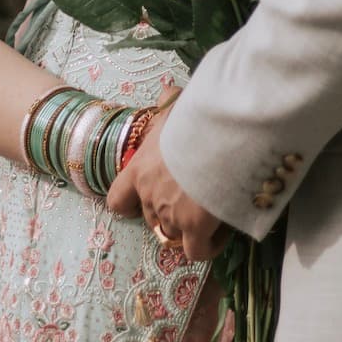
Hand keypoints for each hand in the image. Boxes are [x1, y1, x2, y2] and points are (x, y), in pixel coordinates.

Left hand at [106, 102, 226, 261]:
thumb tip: (166, 90)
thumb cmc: (196, 118)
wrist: (219, 133)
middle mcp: (149, 195)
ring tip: (213, 210)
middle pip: (152, 218)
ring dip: (190, 226)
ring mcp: (170, 214)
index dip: (130, 205)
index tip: (145, 200)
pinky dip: (208, 246)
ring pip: (175, 233)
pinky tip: (223, 231)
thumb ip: (168, 103)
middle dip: (169, 212)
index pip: (118, 200)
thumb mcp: (176, 107)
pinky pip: (197, 251)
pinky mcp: (194, 228)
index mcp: (139, 168)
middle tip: (194, 198)